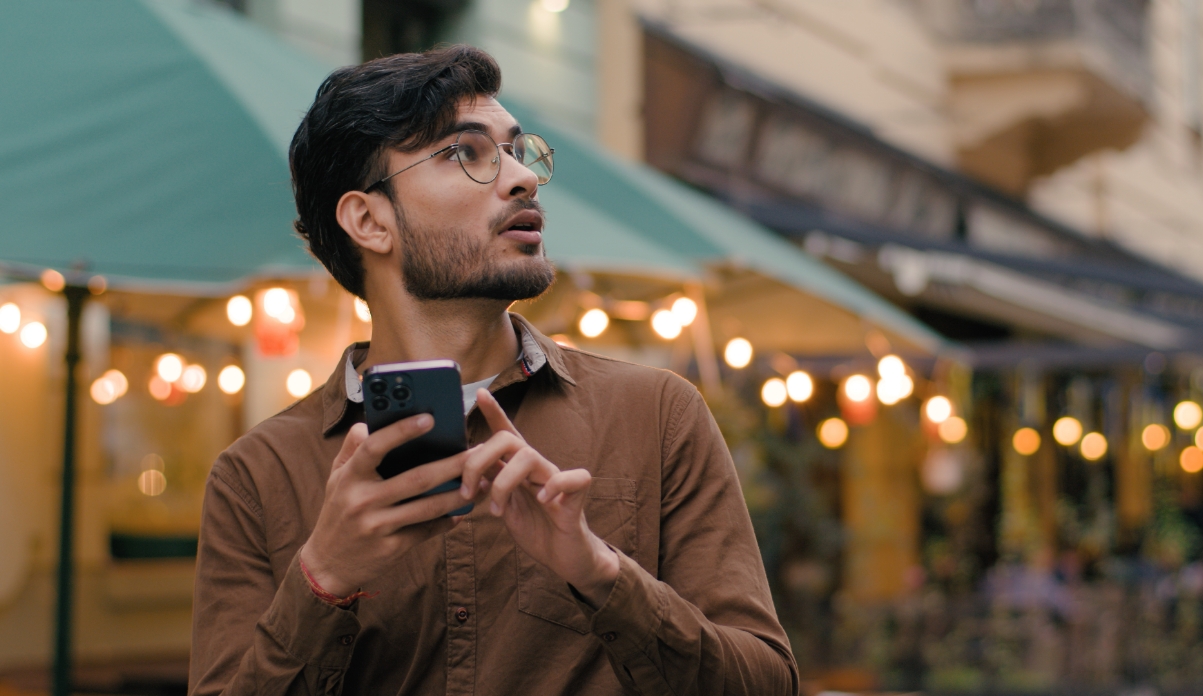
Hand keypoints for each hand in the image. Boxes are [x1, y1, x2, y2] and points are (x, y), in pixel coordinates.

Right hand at [301, 415, 469, 597]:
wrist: (327, 564)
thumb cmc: (337, 512)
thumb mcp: (335, 478)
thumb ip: (352, 449)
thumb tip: (367, 423)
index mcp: (350, 477)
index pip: (374, 446)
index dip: (401, 431)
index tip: (429, 418)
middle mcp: (363, 500)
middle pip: (416, 479)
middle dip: (452, 465)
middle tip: (479, 452)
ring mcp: (377, 526)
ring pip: (428, 507)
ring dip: (459, 495)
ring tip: (481, 483)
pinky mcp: (390, 548)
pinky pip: (426, 531)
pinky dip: (447, 521)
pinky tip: (463, 512)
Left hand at [459, 389, 618, 605]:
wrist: (564, 557)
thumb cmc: (535, 529)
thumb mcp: (503, 505)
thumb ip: (489, 485)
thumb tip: (466, 470)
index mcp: (518, 469)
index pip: (505, 433)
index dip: (494, 412)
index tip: (479, 394)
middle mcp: (537, 468)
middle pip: (507, 440)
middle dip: (478, 461)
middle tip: (467, 493)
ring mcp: (556, 480)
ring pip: (528, 456)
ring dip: (503, 483)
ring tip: (496, 510)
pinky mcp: (576, 498)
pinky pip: (574, 478)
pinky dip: (556, 485)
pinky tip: (543, 500)